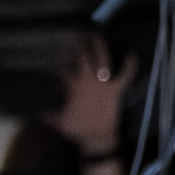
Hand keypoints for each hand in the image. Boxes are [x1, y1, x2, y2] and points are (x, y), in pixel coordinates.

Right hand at [45, 34, 133, 154]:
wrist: (96, 137)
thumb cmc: (77, 130)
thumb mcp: (59, 122)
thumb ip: (51, 116)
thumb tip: (42, 114)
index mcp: (73, 88)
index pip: (65, 71)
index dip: (62, 65)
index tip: (60, 60)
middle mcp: (88, 82)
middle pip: (83, 60)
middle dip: (79, 48)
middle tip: (76, 38)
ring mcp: (103, 85)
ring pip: (102, 62)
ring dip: (99, 49)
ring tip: (96, 37)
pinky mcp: (115, 90)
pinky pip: (125, 76)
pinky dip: (130, 66)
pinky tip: (132, 55)